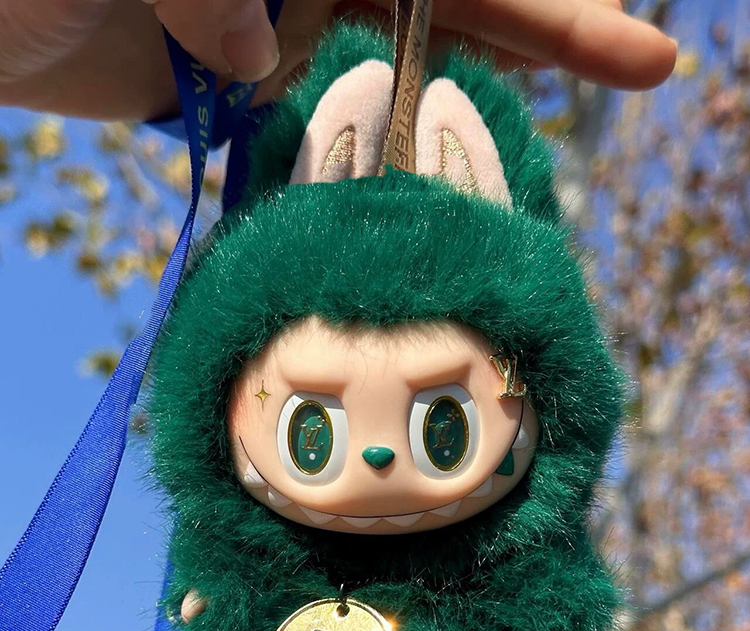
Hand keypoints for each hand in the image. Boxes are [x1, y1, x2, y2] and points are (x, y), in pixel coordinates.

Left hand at [0, 0, 676, 120]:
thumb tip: (263, 48)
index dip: (545, 4)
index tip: (630, 51)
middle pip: (452, 0)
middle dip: (541, 34)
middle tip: (638, 73)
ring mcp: (278, 17)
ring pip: (398, 57)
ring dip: (461, 98)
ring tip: (529, 144)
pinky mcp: (244, 75)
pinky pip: (329, 109)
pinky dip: (370, 143)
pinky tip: (413, 176)